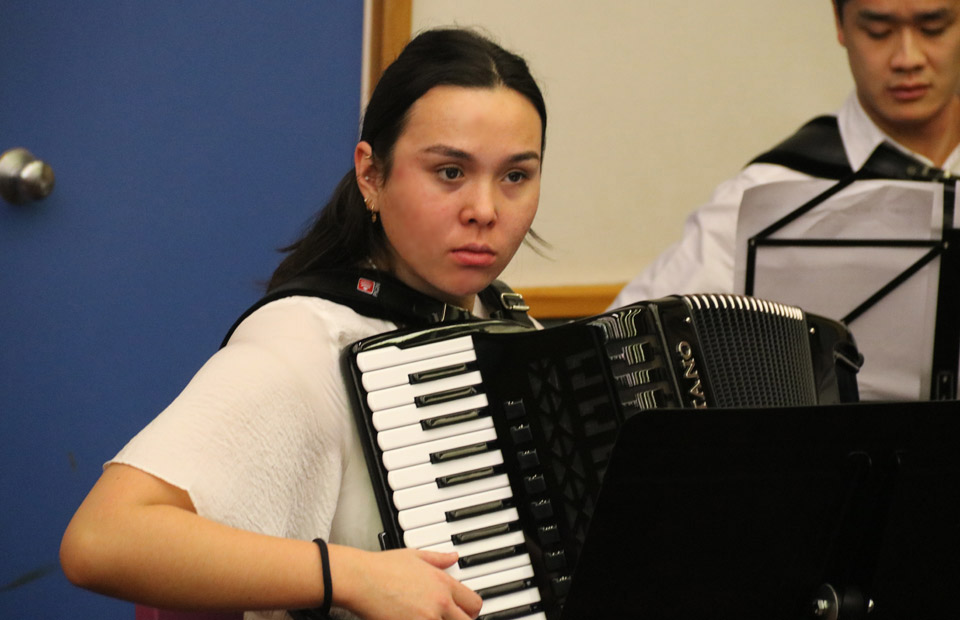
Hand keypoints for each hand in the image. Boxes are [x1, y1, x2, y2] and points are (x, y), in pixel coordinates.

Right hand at [333, 547, 482, 619]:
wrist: (361, 579)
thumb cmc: (382, 567)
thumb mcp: (415, 555)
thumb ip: (438, 559)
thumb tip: (454, 557)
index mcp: (443, 583)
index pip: (474, 603)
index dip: (472, 610)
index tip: (466, 612)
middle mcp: (439, 603)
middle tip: (451, 618)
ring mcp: (426, 619)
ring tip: (430, 618)